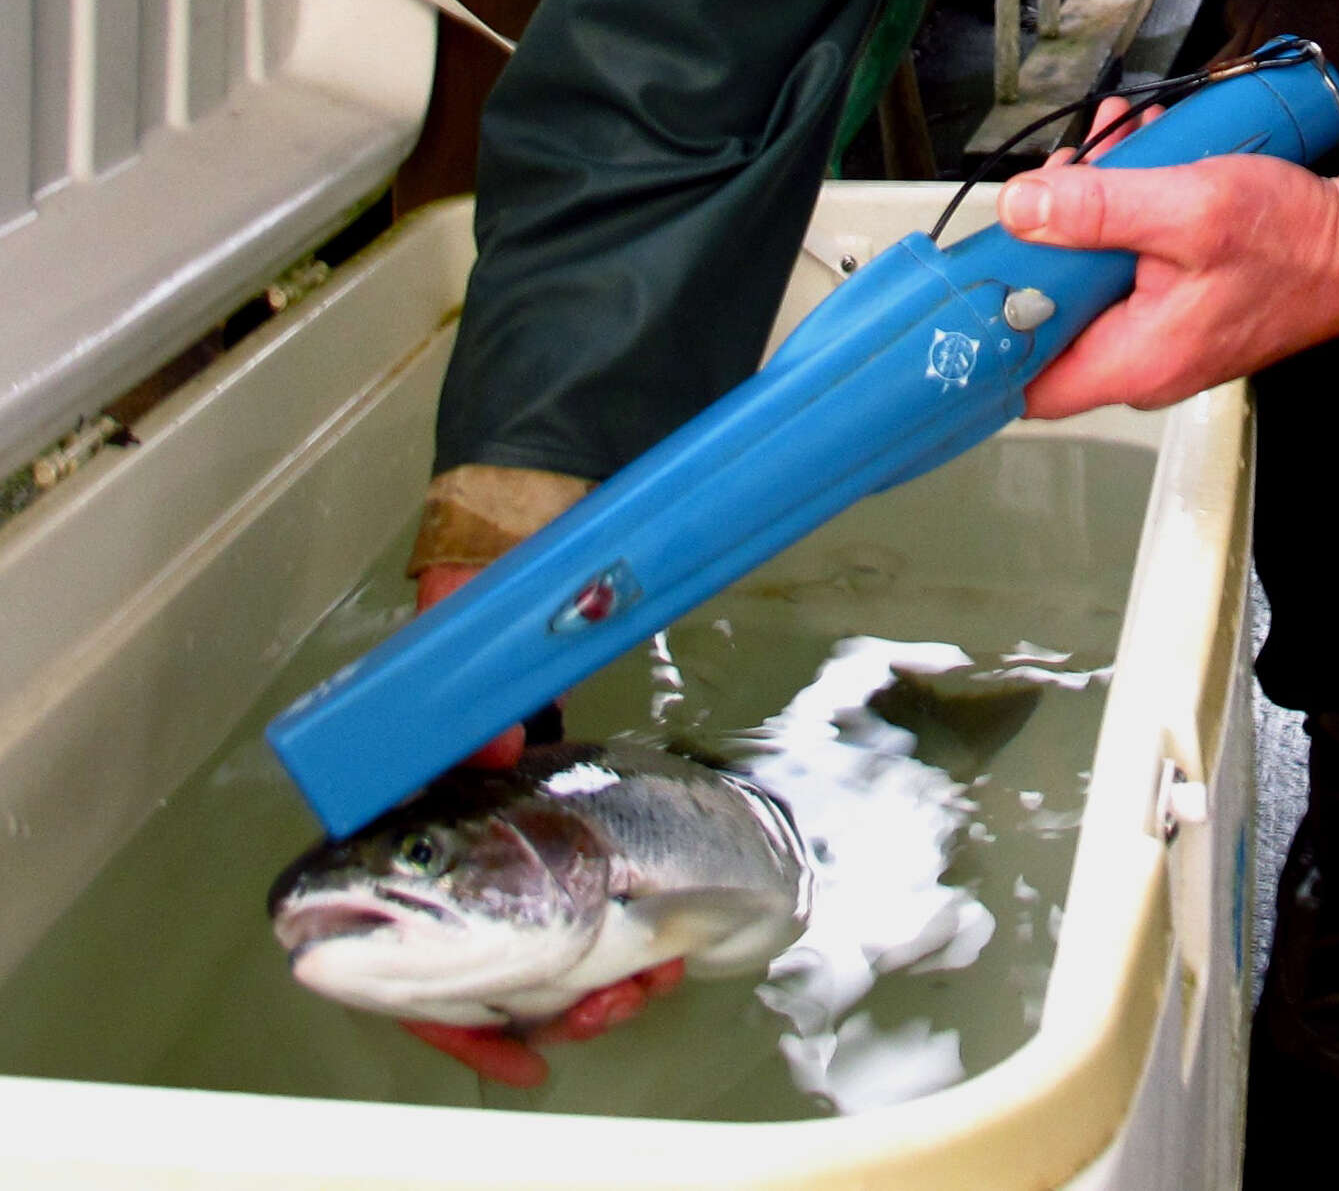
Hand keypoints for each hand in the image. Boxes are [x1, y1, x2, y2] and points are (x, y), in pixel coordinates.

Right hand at [400, 563, 684, 1083]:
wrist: (516, 559)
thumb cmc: (471, 610)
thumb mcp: (459, 653)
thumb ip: (466, 708)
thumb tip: (492, 752)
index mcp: (414, 821)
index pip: (405, 955)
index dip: (453, 1017)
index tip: (512, 1052)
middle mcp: (459, 840)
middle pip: (485, 972)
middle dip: (552, 1010)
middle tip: (610, 1010)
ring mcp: (517, 837)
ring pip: (548, 951)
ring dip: (598, 984)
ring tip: (647, 983)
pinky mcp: (567, 826)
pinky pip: (594, 907)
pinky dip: (624, 943)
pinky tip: (659, 951)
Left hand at [997, 111, 1338, 416]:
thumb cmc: (1297, 241)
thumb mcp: (1187, 208)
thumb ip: (1096, 210)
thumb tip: (1021, 209)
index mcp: (1133, 360)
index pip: (1023, 382)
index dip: (988, 337)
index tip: (973, 280)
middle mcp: (1141, 362)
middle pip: (1048, 317)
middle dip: (1044, 243)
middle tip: (1059, 187)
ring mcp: (1158, 337)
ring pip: (1085, 283)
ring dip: (1085, 218)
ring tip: (1109, 161)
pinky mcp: (1175, 308)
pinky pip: (1123, 268)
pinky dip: (1120, 217)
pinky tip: (1136, 168)